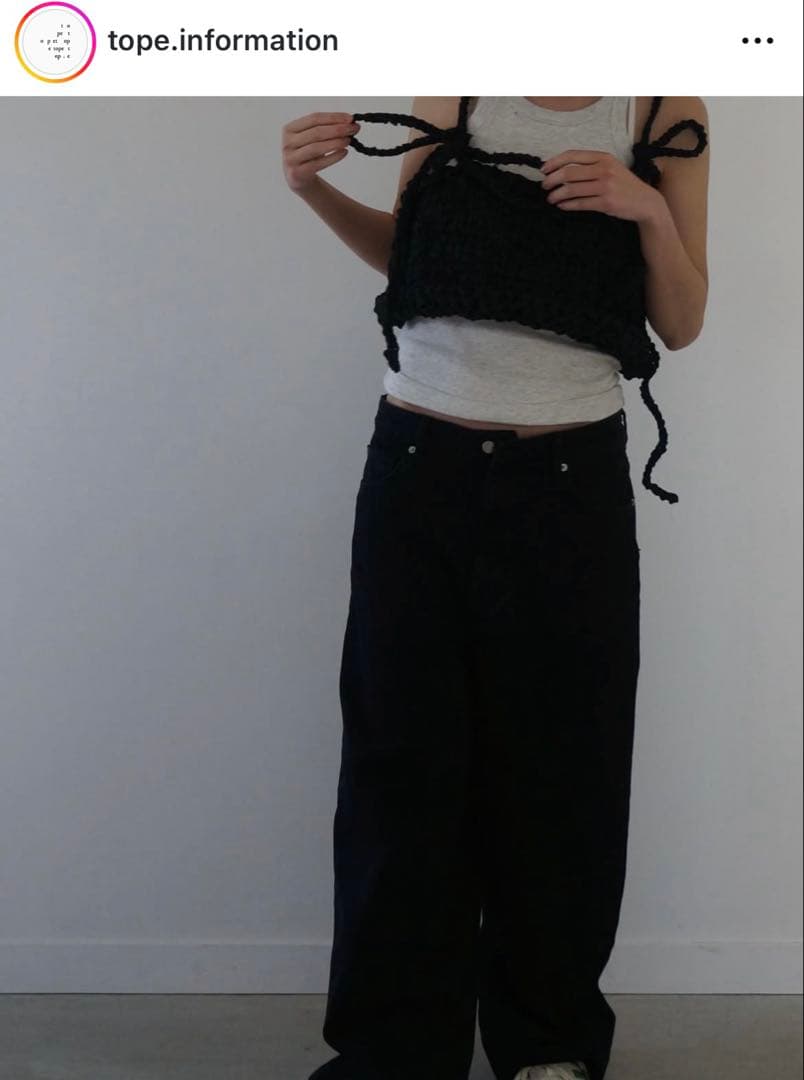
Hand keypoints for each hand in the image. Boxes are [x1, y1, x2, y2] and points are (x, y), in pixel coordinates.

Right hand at [282, 111, 360, 193]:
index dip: (333, 117)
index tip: (350, 118)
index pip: (314, 118)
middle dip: (338, 129)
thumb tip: (350, 123)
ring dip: (336, 142)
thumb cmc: (308, 155)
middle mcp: (287, 143)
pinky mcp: (297, 173)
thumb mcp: (312, 139)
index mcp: (289, 129)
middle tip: (353, 129)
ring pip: (316, 148)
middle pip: (316, 132)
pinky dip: (333, 157)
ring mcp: (290, 159)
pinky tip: (344, 152)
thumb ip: (326, 129)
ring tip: (349, 140)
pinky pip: (318, 164)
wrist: (298, 178)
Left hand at [540, 149, 662, 223]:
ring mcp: (606, 186)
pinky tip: (562, 206)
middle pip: (569, 173)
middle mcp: (604, 169)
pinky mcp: (606, 202)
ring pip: (572, 189)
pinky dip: (567, 205)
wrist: (645, 201)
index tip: (544, 169)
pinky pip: (580, 203)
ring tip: (550, 198)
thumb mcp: (611, 168)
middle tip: (545, 186)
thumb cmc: (623, 185)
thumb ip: (591, 166)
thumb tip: (563, 169)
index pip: (573, 156)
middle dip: (552, 180)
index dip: (555, 162)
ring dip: (557, 194)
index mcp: (603, 157)